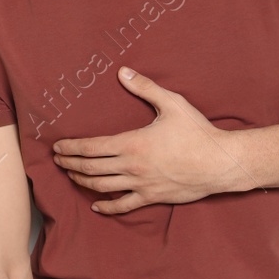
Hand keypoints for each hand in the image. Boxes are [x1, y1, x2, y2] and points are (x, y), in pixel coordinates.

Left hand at [50, 66, 251, 213]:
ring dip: (82, 181)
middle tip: (57, 161)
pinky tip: (96, 204)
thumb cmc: (198, 132)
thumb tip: (122, 71)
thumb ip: (145, 87)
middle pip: (90, 168)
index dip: (70, 148)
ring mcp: (141, 184)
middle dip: (69, 164)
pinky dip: (107, 206)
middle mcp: (131, 166)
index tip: (57, 146)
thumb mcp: (172, 104)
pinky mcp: (152, 198)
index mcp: (132, 143)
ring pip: (101, 186)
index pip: (90, 148)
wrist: (221, 163)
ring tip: (71, 175)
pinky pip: (124, 205)